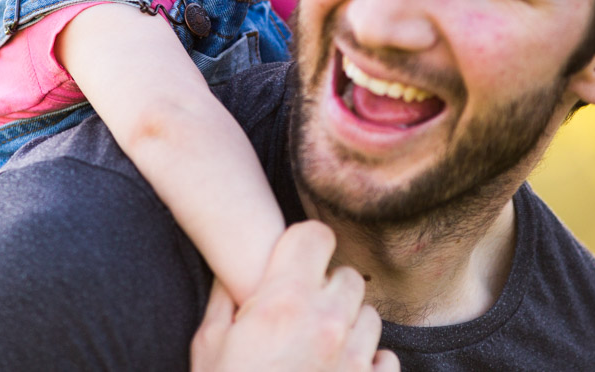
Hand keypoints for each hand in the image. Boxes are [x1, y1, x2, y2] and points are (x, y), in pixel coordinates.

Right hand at [191, 221, 399, 371]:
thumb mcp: (209, 344)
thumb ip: (226, 298)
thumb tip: (235, 271)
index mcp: (283, 302)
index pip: (317, 236)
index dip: (304, 244)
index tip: (294, 260)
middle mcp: (327, 323)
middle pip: (347, 275)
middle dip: (326, 287)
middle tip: (301, 312)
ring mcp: (354, 359)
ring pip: (370, 315)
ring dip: (348, 324)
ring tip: (317, 347)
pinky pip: (385, 358)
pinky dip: (367, 362)